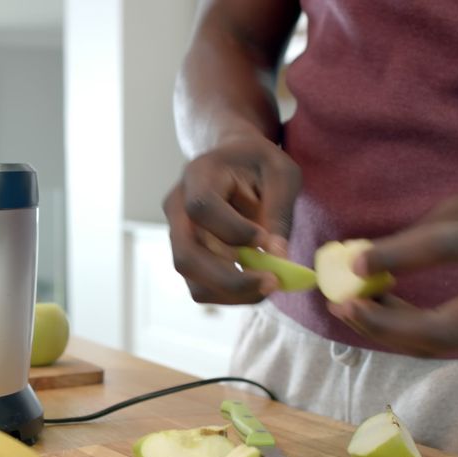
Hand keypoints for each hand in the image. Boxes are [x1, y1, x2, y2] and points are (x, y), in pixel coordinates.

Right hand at [163, 136, 300, 303]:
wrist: (233, 162)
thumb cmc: (258, 164)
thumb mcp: (281, 176)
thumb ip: (279, 213)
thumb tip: (277, 257)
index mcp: (198, 175)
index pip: (201, 208)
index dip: (233, 230)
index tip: (267, 240)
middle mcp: (177, 206)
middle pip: (187, 254)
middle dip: (230, 278)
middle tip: (272, 282)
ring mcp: (177, 234)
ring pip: (192, 278)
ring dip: (233, 291)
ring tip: (270, 283)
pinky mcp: (187, 254)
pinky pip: (201, 286)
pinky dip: (231, 294)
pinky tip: (257, 284)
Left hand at [330, 185, 457, 355]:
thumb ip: (426, 229)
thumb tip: (363, 260)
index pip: (451, 248)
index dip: (400, 256)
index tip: (355, 262)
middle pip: (448, 327)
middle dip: (388, 325)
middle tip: (342, 306)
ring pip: (443, 344)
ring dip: (388, 331)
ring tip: (346, 306)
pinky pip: (448, 343)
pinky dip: (406, 331)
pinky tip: (376, 311)